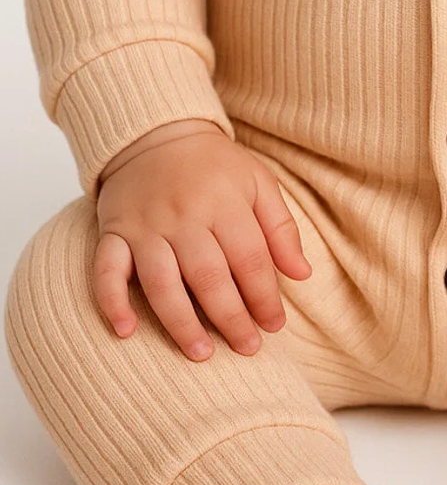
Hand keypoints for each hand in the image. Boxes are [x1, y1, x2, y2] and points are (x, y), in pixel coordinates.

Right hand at [94, 125, 311, 361]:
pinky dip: (111, 302)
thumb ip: (281, 228)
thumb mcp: (258, 182)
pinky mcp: (114, 232)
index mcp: (225, 202)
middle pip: (209, 276)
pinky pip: (106, 270)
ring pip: (162, 282)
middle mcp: (185, 216)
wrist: (157, 131)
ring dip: (180, 322)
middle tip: (247, 348)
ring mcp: (146, 226)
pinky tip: (125, 331)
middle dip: (231, 318)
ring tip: (201, 353)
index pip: (250, 259)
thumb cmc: (214, 165)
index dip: (265, 296)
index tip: (275, 325)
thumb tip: (302, 274)